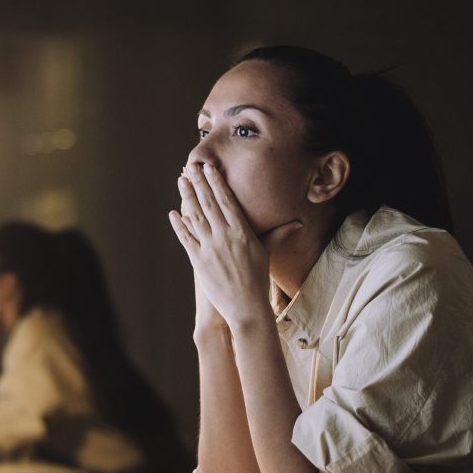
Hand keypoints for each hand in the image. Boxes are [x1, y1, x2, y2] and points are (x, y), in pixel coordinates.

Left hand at [168, 162, 299, 329]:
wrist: (246, 306)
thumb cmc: (258, 280)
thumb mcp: (266, 253)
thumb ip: (278, 234)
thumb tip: (299, 223)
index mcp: (242, 232)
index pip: (227, 200)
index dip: (216, 182)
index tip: (209, 168)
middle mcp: (225, 236)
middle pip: (209, 203)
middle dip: (199, 182)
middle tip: (190, 166)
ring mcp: (210, 248)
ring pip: (195, 216)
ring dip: (187, 197)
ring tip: (181, 181)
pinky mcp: (198, 261)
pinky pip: (186, 239)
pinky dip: (179, 225)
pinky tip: (173, 213)